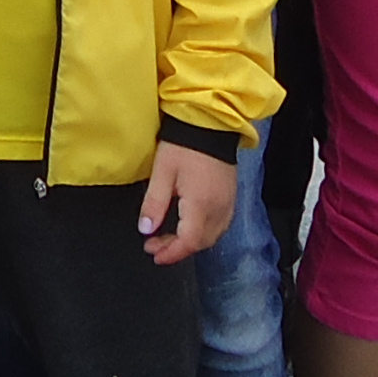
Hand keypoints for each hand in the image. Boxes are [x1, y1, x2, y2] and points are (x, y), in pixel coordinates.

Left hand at [139, 140, 235, 263]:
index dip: (171, 253)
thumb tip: (146, 230)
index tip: (153, 253)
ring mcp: (228, 203)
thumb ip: (154, 203)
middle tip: (155, 245)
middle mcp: (219, 209)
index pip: (188, 242)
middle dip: (177, 249)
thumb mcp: (162, 171)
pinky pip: (220, 226)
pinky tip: (190, 227)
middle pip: (200, 243)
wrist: (211, 123)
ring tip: (169, 238)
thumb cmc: (185, 144)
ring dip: (190, 242)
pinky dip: (203, 233)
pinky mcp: (231, 197)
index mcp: (201, 204)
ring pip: (212, 236)